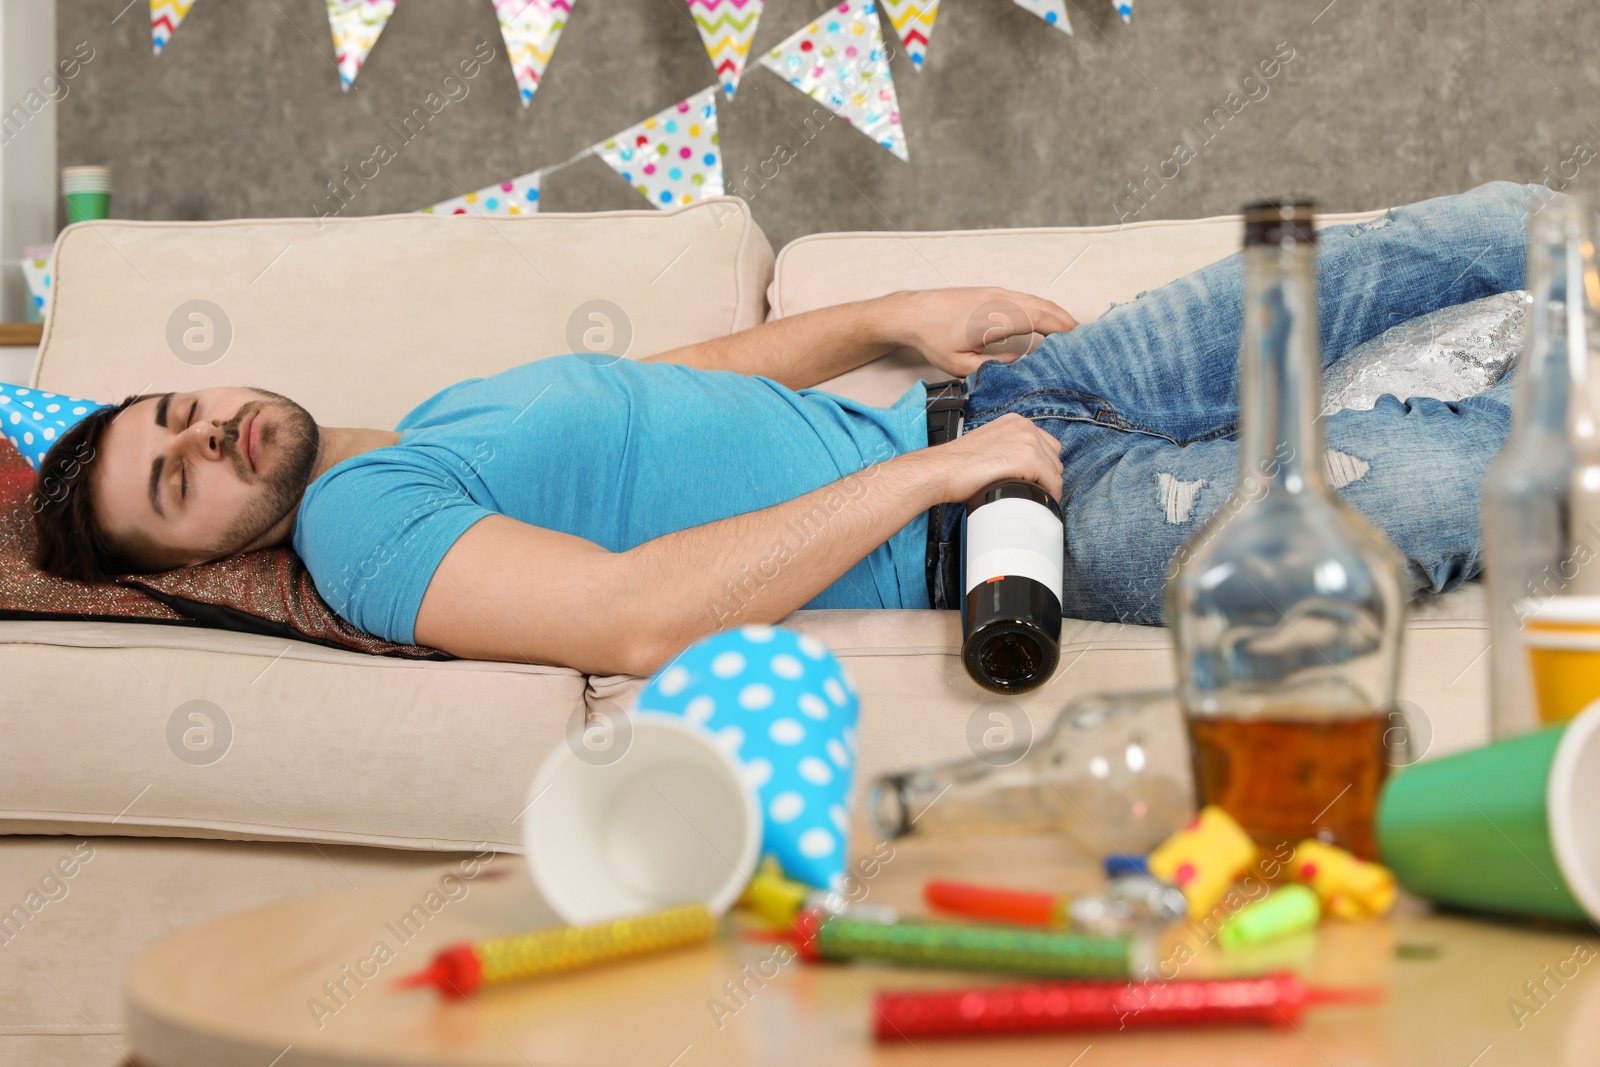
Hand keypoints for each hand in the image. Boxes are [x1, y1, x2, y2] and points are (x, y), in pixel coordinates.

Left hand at [889, 287, 1077, 378]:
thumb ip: (993, 367)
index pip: (1041, 321)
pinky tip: (1048, 321)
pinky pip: (1026, 300)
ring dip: (1057, 315)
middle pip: (1045, 308)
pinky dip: (1043, 309)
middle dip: (1068, 323)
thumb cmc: (933, 337)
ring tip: (1073, 333)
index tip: (1081, 344)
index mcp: (996, 318)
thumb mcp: (961, 364)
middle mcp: (1001, 301)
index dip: (1064, 330)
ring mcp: (998, 294)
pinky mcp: (993, 293)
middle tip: (1087, 341)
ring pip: (1037, 301)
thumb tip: (1019, 363)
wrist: (912, 313)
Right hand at [925, 412, 1063, 505]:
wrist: (942, 470)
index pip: (1046, 445)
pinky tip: (1035, 502)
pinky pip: (1053, 482)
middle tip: (1030, 491)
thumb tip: (1020, 471)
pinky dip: (1048, 495)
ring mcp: (1028, 440)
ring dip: (1046, 486)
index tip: (1033, 481)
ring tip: (1028, 497)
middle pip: (1054, 456)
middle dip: (1045, 476)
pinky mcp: (1029, 457)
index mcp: (1015, 422)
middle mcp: (1025, 426)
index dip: (1042, 467)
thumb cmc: (958, 466)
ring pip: (1055, 470)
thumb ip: (1008, 450)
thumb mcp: (989, 447)